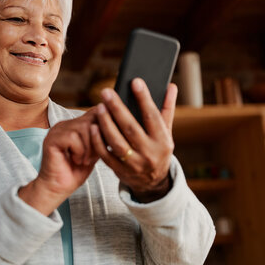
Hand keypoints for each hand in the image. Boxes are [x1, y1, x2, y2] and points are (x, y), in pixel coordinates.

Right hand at [19, 108, 98, 214]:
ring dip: (88, 148)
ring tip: (84, 160)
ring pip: (83, 128)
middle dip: (97, 139)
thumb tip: (115, 125)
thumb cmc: (74, 172)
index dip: (104, 126)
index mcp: (73, 125)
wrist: (58, 189)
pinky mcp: (52, 139)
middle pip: (91, 119)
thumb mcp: (93, 152)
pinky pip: (73, 137)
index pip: (94, 113)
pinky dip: (79, 151)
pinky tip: (75, 161)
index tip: (107, 143)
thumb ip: (100, 138)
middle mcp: (64, 124)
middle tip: (92, 157)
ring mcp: (56, 130)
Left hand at [90, 78, 177, 202]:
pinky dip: (98, 141)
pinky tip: (92, 127)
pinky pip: (106, 155)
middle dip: (118, 109)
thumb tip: (171, 86)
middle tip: (106, 92)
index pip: (153, 116)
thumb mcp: (166, 132)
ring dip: (106, 124)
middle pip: (131, 128)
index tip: (135, 82)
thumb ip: (167, 108)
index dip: (144, 99)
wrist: (153, 182)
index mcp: (163, 141)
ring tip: (99, 107)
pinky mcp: (120, 171)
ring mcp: (134, 164)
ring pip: (117, 142)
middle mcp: (149, 153)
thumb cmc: (158, 149)